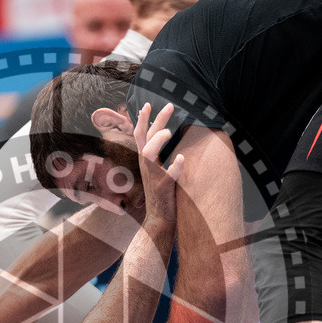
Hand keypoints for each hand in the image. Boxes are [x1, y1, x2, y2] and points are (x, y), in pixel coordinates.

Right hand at [133, 102, 183, 224]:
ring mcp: (152, 177)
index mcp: (145, 160)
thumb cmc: (162, 193)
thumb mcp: (157, 171)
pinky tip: (181, 158)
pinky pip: (167, 176)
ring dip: (158, 140)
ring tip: (169, 132)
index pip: (140, 135)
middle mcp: (146, 166)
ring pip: (148, 153)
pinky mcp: (162, 188)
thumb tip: (165, 138)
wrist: (159, 218)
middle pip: (145, 138)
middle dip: (156, 120)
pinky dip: (174, 166)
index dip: (143, 119)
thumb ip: (159, 156)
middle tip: (169, 106)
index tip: (149, 104)